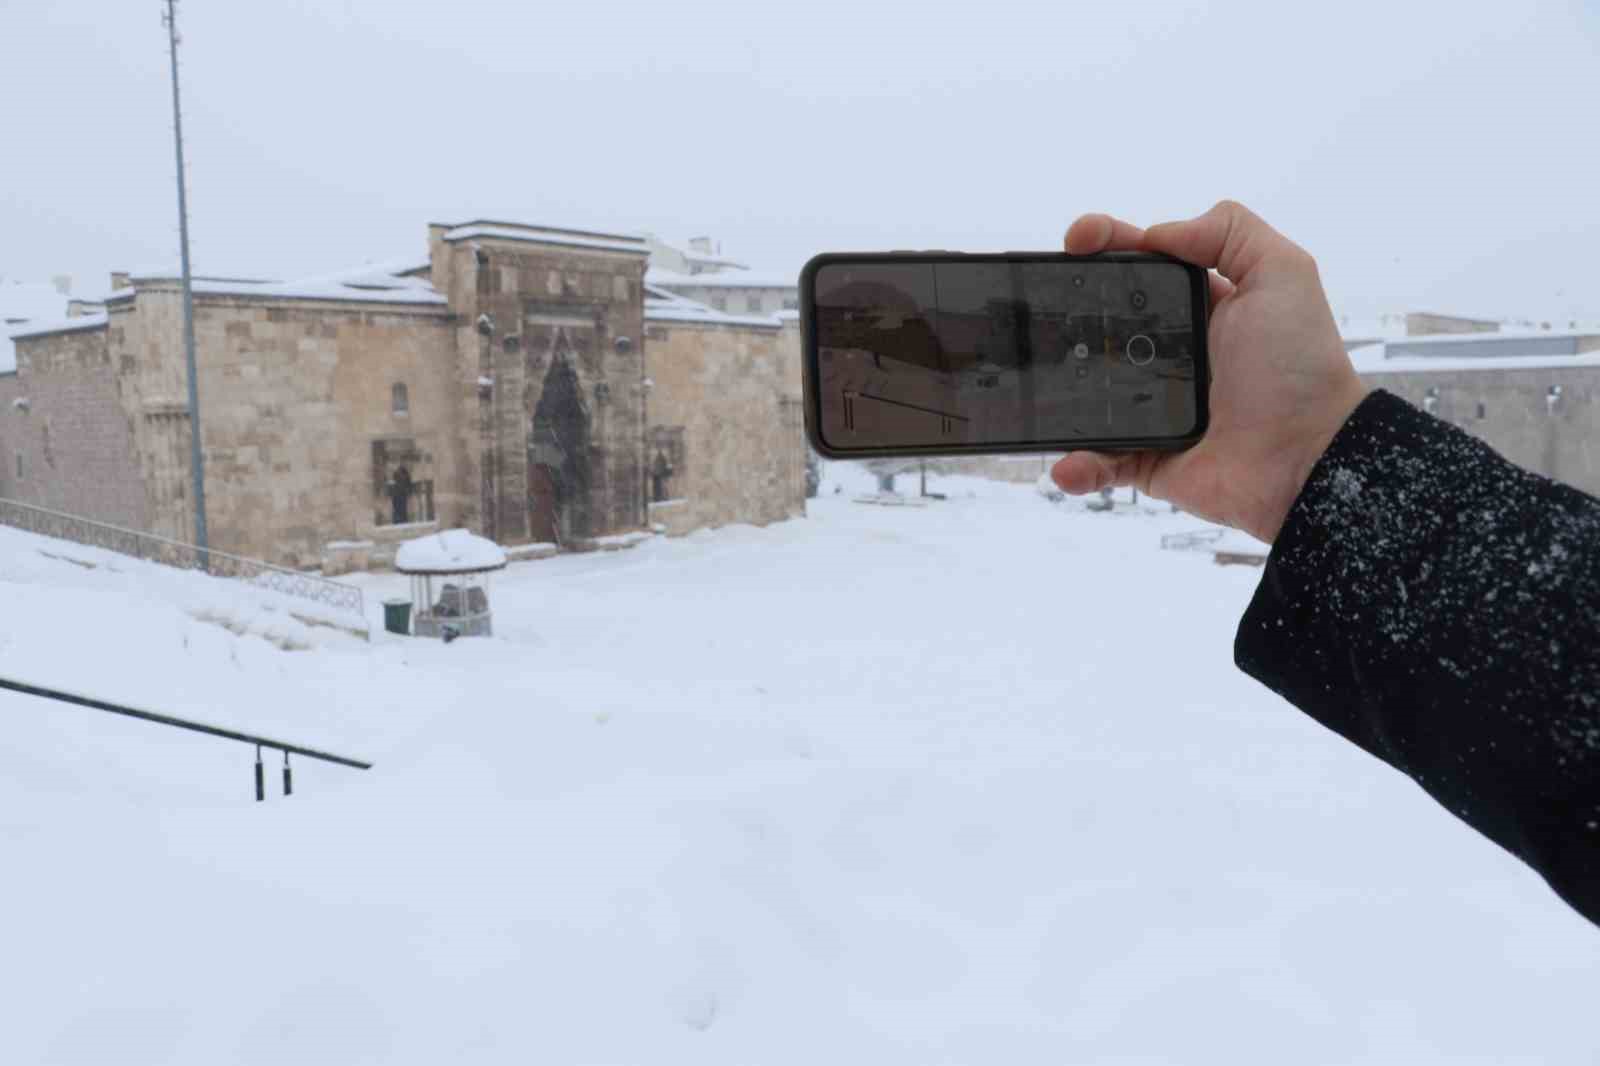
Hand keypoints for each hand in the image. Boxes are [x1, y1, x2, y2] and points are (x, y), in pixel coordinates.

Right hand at [1050, 201, 1367, 543]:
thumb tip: (1155, 233)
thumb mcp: (1283, 274)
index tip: (1076, 240)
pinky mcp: (1146, 459)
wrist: (1308, 459)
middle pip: (1100, 323)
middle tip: (1039, 306)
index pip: (1139, 267)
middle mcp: (1171, 355)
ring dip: (1055, 392)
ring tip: (1037, 386)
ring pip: (1086, 395)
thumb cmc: (1300, 368)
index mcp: (1198, 308)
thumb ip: (1229, 231)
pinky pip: (1099, 460)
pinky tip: (1069, 462)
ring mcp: (1154, 409)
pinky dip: (1077, 464)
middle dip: (1063, 311)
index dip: (1106, 246)